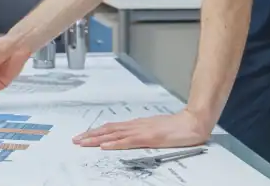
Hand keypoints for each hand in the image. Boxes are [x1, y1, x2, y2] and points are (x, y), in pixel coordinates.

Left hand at [73, 109, 211, 150]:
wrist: (193, 122)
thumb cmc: (177, 127)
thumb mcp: (156, 129)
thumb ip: (142, 132)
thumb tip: (130, 137)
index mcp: (137, 124)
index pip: (112, 128)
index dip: (96, 132)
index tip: (83, 136)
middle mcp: (136, 126)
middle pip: (108, 130)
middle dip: (90, 135)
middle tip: (75, 140)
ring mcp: (142, 131)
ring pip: (114, 135)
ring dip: (97, 139)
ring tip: (83, 143)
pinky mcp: (149, 138)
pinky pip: (128, 142)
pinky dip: (115, 144)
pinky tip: (105, 146)